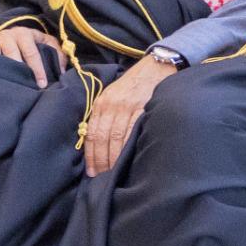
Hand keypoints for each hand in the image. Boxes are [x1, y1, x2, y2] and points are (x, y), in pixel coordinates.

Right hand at [0, 24, 62, 85]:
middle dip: (21, 72)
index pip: (31, 52)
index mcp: (25, 33)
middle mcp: (8, 36)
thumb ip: (58, 54)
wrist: (12, 35)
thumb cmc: (33, 42)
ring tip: (12, 85)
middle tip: (28, 86)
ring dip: (6, 71)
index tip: (42, 84)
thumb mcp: (47, 43)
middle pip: (13, 54)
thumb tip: (61, 72)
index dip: (37, 69)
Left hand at [83, 57, 175, 175]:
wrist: (155, 67)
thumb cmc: (132, 84)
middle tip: (101, 178)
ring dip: (113, 158)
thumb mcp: (111, 95)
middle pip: (102, 138)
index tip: (90, 171)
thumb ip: (104, 114)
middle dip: (100, 160)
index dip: (90, 154)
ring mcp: (127, 107)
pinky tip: (128, 160)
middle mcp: (111, 105)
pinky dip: (129, 148)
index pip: (92, 133)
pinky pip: (133, 132)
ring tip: (113, 174)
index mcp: (101, 103)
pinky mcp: (143, 108)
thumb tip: (96, 140)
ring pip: (116, 138)